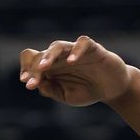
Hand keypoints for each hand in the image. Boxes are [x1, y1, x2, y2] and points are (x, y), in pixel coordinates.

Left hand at [18, 36, 132, 106]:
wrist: (113, 89)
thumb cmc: (87, 90)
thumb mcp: (67, 96)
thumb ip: (52, 90)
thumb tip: (38, 85)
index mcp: (50, 66)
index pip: (31, 60)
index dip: (26, 69)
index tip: (27, 83)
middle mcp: (59, 56)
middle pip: (40, 55)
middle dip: (34, 69)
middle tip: (32, 83)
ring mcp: (74, 50)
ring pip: (57, 46)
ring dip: (49, 56)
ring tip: (43, 67)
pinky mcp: (92, 48)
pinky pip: (82, 43)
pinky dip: (76, 50)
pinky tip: (71, 61)